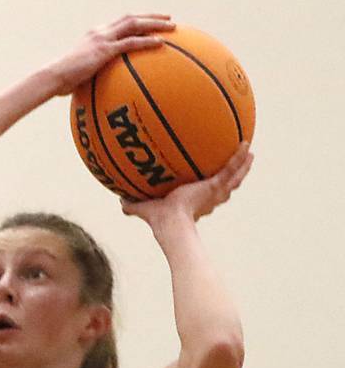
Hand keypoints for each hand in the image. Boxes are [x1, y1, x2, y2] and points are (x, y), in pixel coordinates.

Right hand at [43, 14, 174, 96]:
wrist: (52, 77)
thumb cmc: (61, 82)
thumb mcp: (79, 75)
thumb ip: (92, 75)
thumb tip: (99, 89)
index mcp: (94, 36)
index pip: (119, 23)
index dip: (136, 21)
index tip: (150, 22)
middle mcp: (100, 32)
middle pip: (131, 18)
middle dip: (151, 17)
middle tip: (168, 18)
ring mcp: (102, 39)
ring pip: (134, 24)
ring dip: (155, 23)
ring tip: (172, 26)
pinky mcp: (104, 50)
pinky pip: (130, 43)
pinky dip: (147, 42)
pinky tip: (161, 44)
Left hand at [123, 143, 251, 226]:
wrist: (171, 223)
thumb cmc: (159, 220)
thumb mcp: (145, 208)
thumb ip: (133, 205)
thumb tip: (119, 202)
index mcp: (194, 201)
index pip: (205, 194)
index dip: (209, 189)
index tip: (209, 183)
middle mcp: (208, 198)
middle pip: (225, 185)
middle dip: (232, 176)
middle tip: (237, 164)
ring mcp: (215, 192)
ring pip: (234, 176)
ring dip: (243, 164)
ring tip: (249, 151)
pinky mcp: (216, 187)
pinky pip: (231, 169)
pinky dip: (239, 158)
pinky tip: (245, 144)